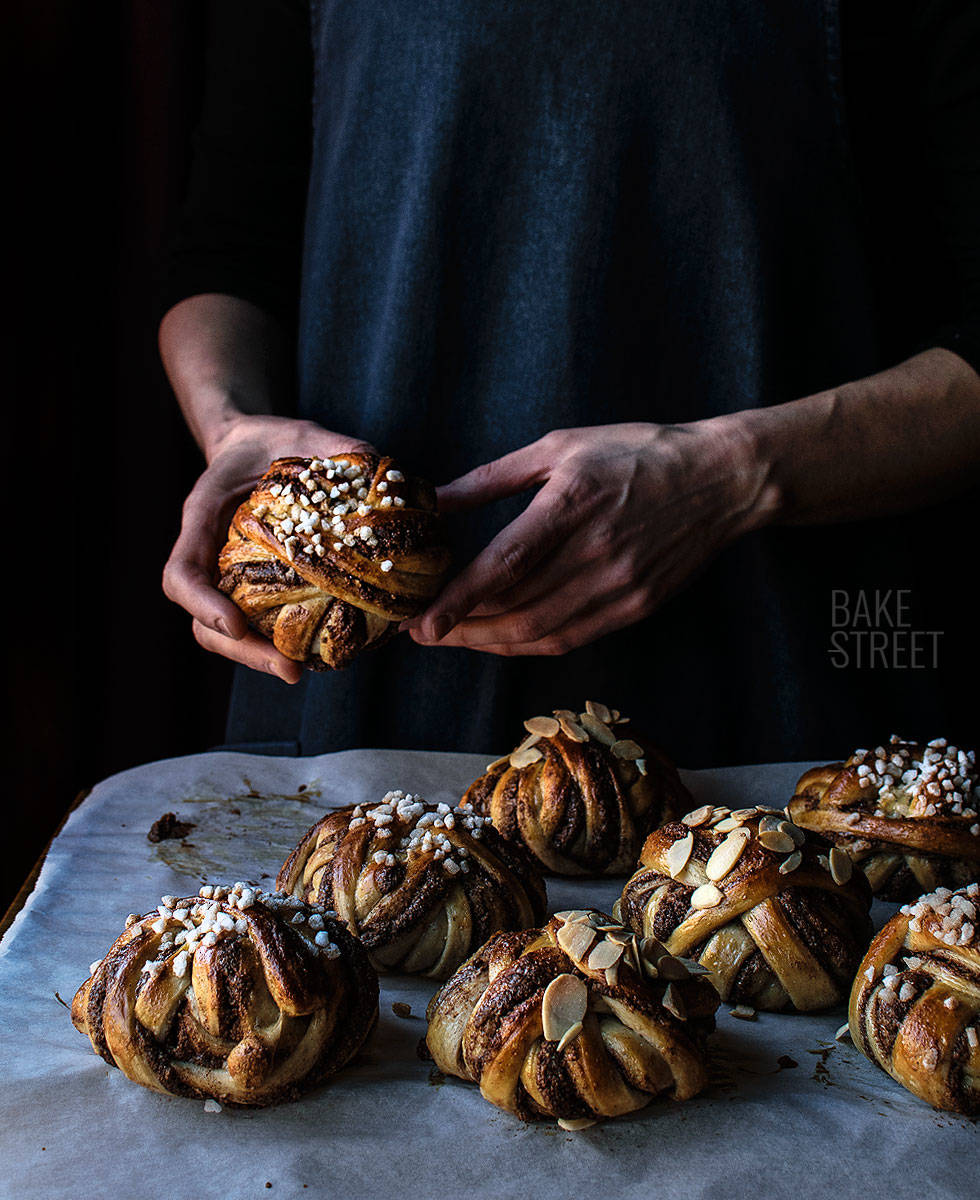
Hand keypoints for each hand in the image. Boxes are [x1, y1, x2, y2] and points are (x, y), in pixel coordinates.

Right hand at [162, 414, 373, 680]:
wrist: (258, 444)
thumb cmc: (274, 438)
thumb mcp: (303, 433)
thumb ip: (337, 449)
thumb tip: (382, 471)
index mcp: (205, 518)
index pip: (182, 572)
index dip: (202, 603)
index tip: (237, 624)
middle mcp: (209, 554)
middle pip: (203, 622)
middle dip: (242, 651)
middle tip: (289, 670)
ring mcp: (227, 576)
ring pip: (226, 634)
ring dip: (258, 658)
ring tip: (299, 670)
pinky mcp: (253, 587)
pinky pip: (256, 623)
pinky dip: (278, 642)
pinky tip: (316, 654)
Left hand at [408, 420, 776, 655]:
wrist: (722, 480)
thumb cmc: (637, 453)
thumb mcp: (561, 446)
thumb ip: (493, 477)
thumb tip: (437, 501)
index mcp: (572, 504)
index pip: (504, 565)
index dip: (459, 600)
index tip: (420, 623)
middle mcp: (595, 552)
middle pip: (515, 607)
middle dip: (460, 627)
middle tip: (420, 630)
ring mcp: (619, 585)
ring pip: (540, 631)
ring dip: (489, 641)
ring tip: (452, 637)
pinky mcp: (636, 605)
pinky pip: (571, 637)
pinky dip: (529, 643)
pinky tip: (501, 637)